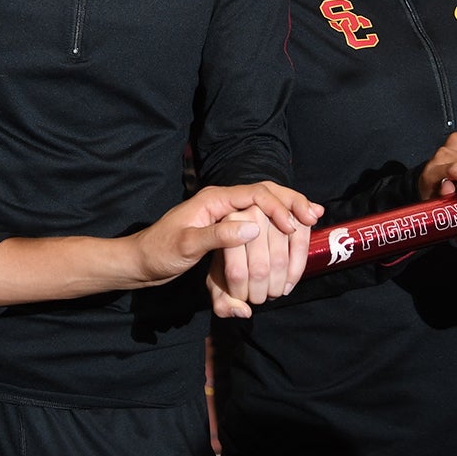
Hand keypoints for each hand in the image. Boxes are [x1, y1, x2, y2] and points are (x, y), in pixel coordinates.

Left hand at [164, 181, 319, 318]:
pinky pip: (260, 221)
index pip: (255, 193)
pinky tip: (294, 231)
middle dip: (291, 203)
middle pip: (266, 194)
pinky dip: (279, 225)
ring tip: (312, 220)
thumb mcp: (186, 245)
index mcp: (214, 199)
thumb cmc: (160, 252)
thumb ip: (219, 235)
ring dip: (288, 212)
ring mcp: (227, 215)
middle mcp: (223, 202)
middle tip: (314, 216)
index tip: (293, 225)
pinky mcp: (228, 229)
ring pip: (266, 206)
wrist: (142, 262)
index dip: (278, 207)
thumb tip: (254, 228)